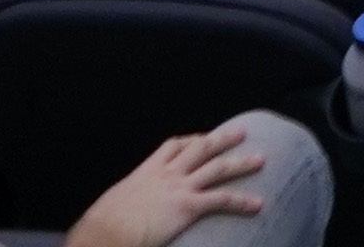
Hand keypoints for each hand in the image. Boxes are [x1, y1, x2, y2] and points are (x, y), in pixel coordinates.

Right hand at [64, 124, 275, 246]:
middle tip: (241, 132)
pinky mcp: (187, 206)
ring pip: (217, 168)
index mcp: (146, 172)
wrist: (106, 231)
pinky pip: (221, 200)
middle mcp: (165, 174)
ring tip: (261, 160)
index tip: (202, 137)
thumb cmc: (103, 224)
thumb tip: (123, 213)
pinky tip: (257, 204)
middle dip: (222, 139)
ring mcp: (178, 188)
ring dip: (241, 163)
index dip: (190, 140)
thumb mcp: (115, 204)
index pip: (172, 146)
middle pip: (200, 148)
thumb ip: (126, 203)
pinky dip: (242, 201)